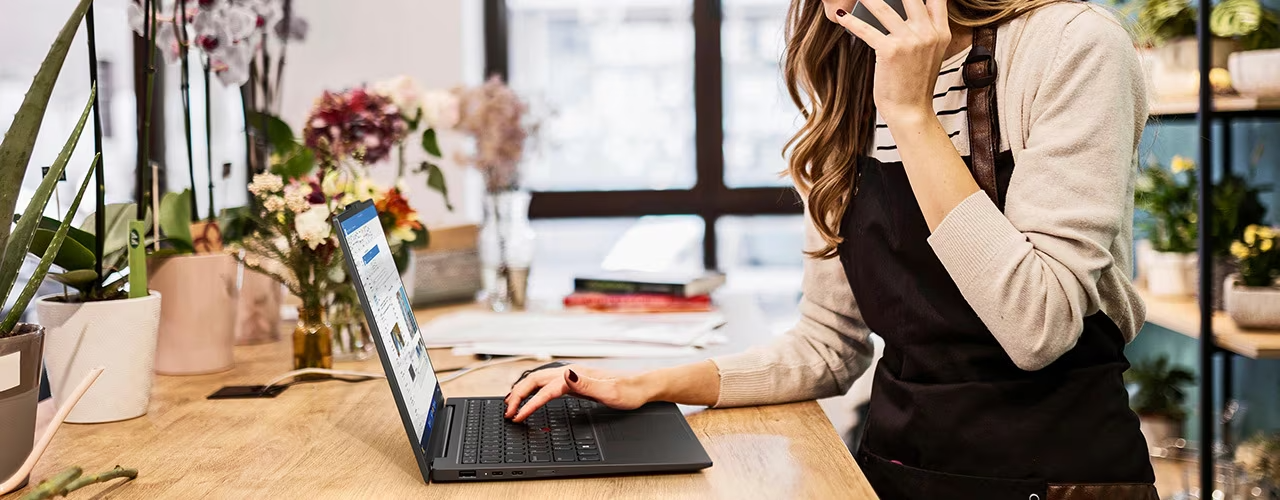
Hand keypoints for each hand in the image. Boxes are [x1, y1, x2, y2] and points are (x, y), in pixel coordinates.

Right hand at [503, 365, 652, 421]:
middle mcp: (571, 373)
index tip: (517, 416)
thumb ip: (587, 384)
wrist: (643, 386)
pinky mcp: (575, 383)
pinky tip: (532, 397)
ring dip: (522, 391)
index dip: (528, 404)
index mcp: (575, 375)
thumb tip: (566, 375)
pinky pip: (547, 385)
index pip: (543, 389)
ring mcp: (572, 377)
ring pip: (539, 381)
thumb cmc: (629, 391)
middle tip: (507, 412)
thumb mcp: (610, 391)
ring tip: (510, 404)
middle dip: (517, 395)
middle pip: (535, 380)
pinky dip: (534, 391)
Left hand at [834, 0, 951, 124]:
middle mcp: (928, 33)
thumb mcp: (929, 53)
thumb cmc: (914, 83)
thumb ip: (922, 31)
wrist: (911, 111)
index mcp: (941, 33)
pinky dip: (851, 22)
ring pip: (884, 7)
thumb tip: (904, 12)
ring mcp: (910, 41)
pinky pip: (867, 29)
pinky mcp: (890, 51)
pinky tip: (841, 16)